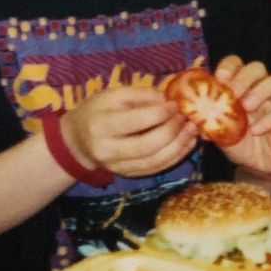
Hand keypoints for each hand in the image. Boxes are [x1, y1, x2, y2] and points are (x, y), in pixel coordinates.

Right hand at [61, 85, 197, 178]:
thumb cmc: (97, 111)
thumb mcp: (112, 95)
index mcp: (101, 126)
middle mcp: (108, 151)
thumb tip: (167, 99)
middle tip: (186, 117)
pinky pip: (156, 169)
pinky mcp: (128, 175)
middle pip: (147, 146)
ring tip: (192, 129)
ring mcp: (118, 167)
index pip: (135, 122)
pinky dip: (176, 156)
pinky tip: (188, 143)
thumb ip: (140, 95)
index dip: (159, 113)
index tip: (175, 104)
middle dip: (172, 131)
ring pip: (155, 162)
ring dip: (179, 146)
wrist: (78, 140)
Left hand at [210, 56, 270, 178]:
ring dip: (260, 91)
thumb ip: (208, 121)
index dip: (229, 66)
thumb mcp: (219, 132)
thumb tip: (193, 115)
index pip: (236, 64)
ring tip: (247, 108)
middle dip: (244, 77)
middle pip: (257, 68)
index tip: (219, 78)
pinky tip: (256, 131)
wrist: (259, 164)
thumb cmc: (239, 142)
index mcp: (240, 87)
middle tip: (233, 94)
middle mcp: (258, 90)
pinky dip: (268, 120)